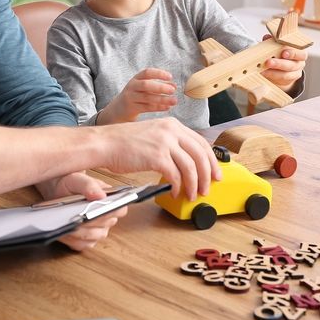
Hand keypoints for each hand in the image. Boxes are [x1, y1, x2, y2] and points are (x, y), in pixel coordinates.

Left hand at [37, 172, 126, 250]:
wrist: (56, 190)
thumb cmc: (71, 183)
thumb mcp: (79, 179)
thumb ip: (90, 185)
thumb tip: (101, 196)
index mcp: (111, 200)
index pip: (120, 210)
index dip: (112, 212)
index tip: (99, 211)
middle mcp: (106, 218)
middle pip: (104, 225)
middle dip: (90, 222)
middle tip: (79, 218)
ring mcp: (97, 231)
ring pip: (93, 237)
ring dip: (80, 232)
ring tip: (68, 225)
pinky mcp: (84, 240)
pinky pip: (81, 245)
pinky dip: (71, 239)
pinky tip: (63, 231)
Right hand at [98, 68, 176, 123]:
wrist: (118, 109)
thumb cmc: (136, 96)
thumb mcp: (145, 89)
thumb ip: (159, 86)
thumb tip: (174, 86)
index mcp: (136, 79)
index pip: (147, 72)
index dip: (159, 74)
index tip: (170, 77)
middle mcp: (132, 86)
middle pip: (146, 85)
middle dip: (160, 87)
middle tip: (173, 90)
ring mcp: (130, 97)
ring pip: (147, 98)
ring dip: (162, 99)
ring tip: (174, 101)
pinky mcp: (131, 108)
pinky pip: (146, 107)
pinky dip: (158, 107)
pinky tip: (167, 107)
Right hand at [99, 117, 220, 200]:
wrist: (105, 143)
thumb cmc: (124, 143)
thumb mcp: (153, 134)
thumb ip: (170, 143)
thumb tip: (186, 162)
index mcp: (172, 125)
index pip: (201, 142)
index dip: (211, 160)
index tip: (215, 173)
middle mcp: (171, 131)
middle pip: (201, 155)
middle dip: (208, 175)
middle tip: (208, 188)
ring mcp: (164, 143)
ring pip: (191, 167)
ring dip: (195, 184)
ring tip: (193, 195)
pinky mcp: (156, 156)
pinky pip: (176, 175)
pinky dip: (178, 187)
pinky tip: (175, 192)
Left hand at [260, 36, 307, 91]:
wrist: (282, 68)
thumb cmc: (281, 54)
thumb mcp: (278, 46)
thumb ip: (274, 42)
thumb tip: (267, 37)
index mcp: (300, 53)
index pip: (300, 53)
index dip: (292, 53)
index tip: (283, 53)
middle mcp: (299, 63)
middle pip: (292, 65)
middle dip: (279, 64)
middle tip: (269, 62)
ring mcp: (295, 73)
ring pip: (286, 74)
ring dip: (273, 72)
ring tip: (263, 70)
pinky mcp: (288, 81)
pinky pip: (280, 80)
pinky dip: (271, 77)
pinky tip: (263, 73)